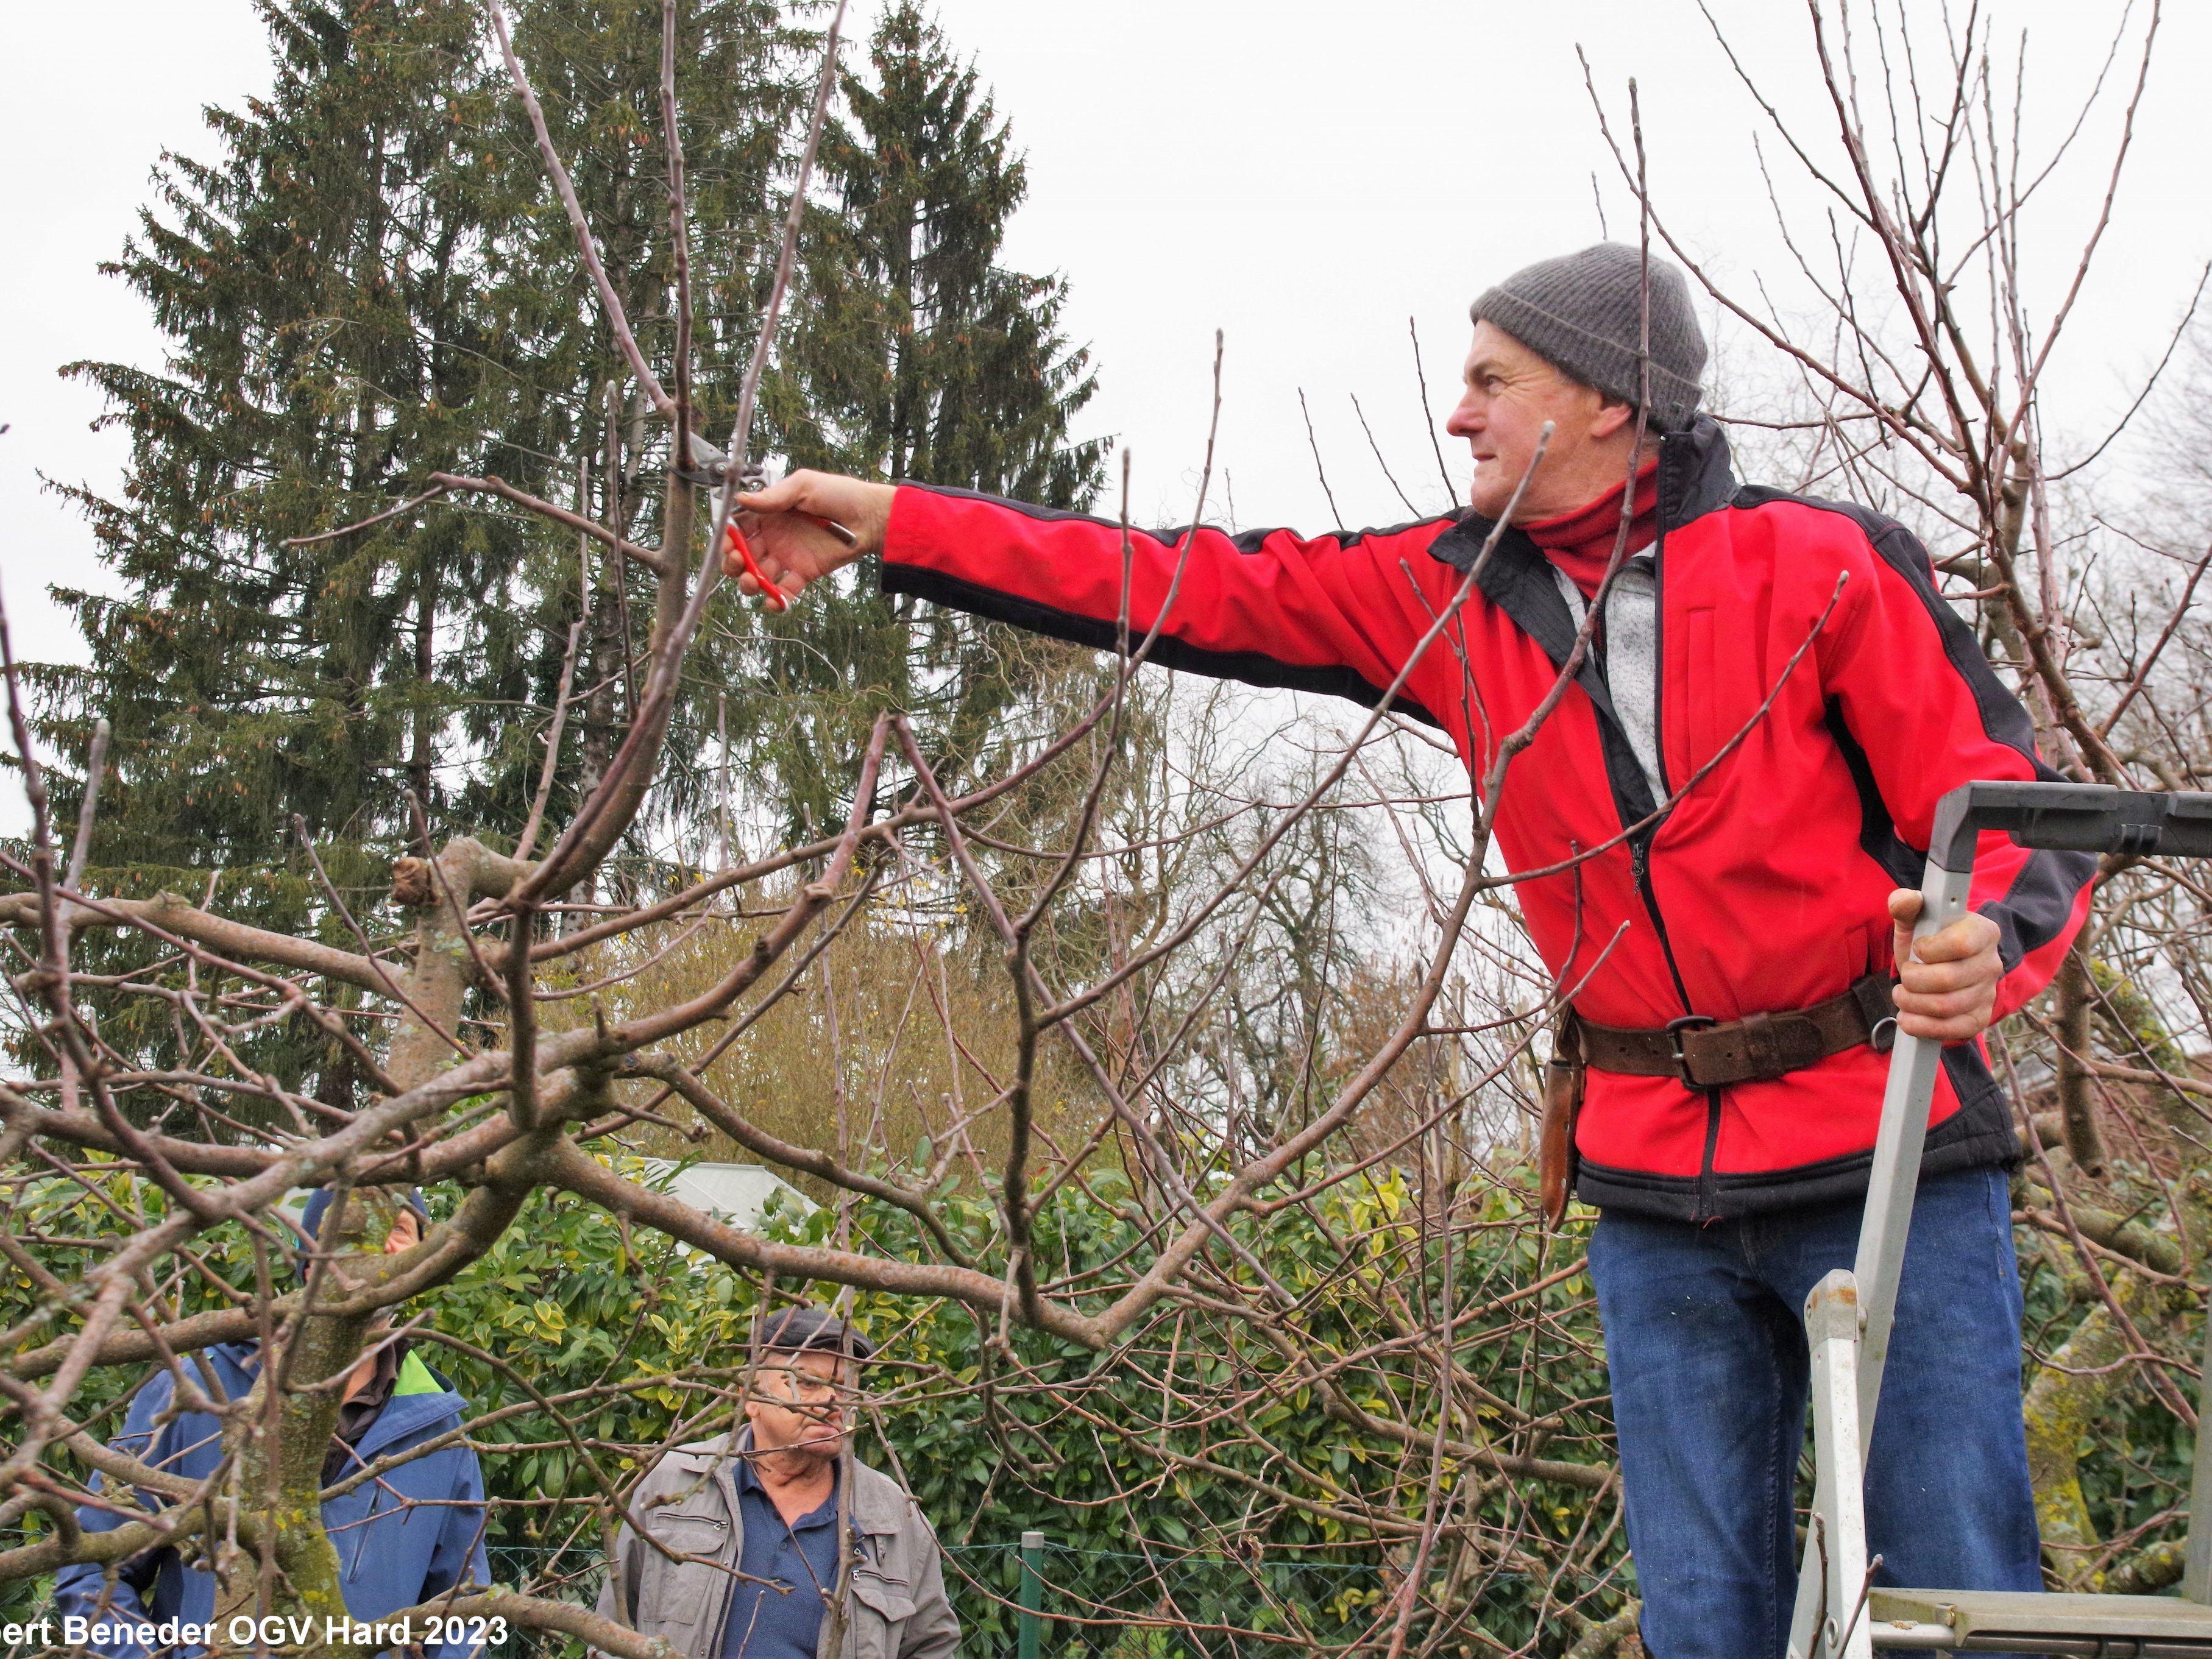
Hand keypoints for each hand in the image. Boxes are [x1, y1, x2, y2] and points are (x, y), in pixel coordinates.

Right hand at [725, 470, 894, 601]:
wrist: (870, 517)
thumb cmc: (840, 493)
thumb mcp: (803, 486)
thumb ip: (773, 496)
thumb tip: (740, 499)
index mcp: (769, 514)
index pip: (738, 528)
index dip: (727, 538)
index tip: (726, 544)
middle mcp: (773, 537)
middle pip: (742, 555)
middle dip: (734, 563)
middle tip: (739, 563)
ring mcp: (787, 557)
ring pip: (757, 576)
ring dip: (749, 583)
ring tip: (753, 582)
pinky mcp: (803, 573)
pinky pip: (784, 591)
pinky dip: (775, 600)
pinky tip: (774, 601)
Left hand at [1887, 888, 2002, 1042]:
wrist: (1940, 968)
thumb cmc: (1927, 940)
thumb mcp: (1915, 919)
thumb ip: (1906, 904)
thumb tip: (1903, 900)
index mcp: (1983, 931)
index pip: (1960, 944)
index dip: (1929, 950)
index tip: (1917, 949)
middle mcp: (1991, 963)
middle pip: (1947, 980)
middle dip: (1912, 980)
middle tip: (1904, 975)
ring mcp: (1988, 994)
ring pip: (1945, 1007)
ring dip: (1911, 1003)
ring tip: (1903, 995)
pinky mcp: (1978, 1019)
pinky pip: (1952, 1031)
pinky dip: (1921, 1027)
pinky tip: (1909, 1017)